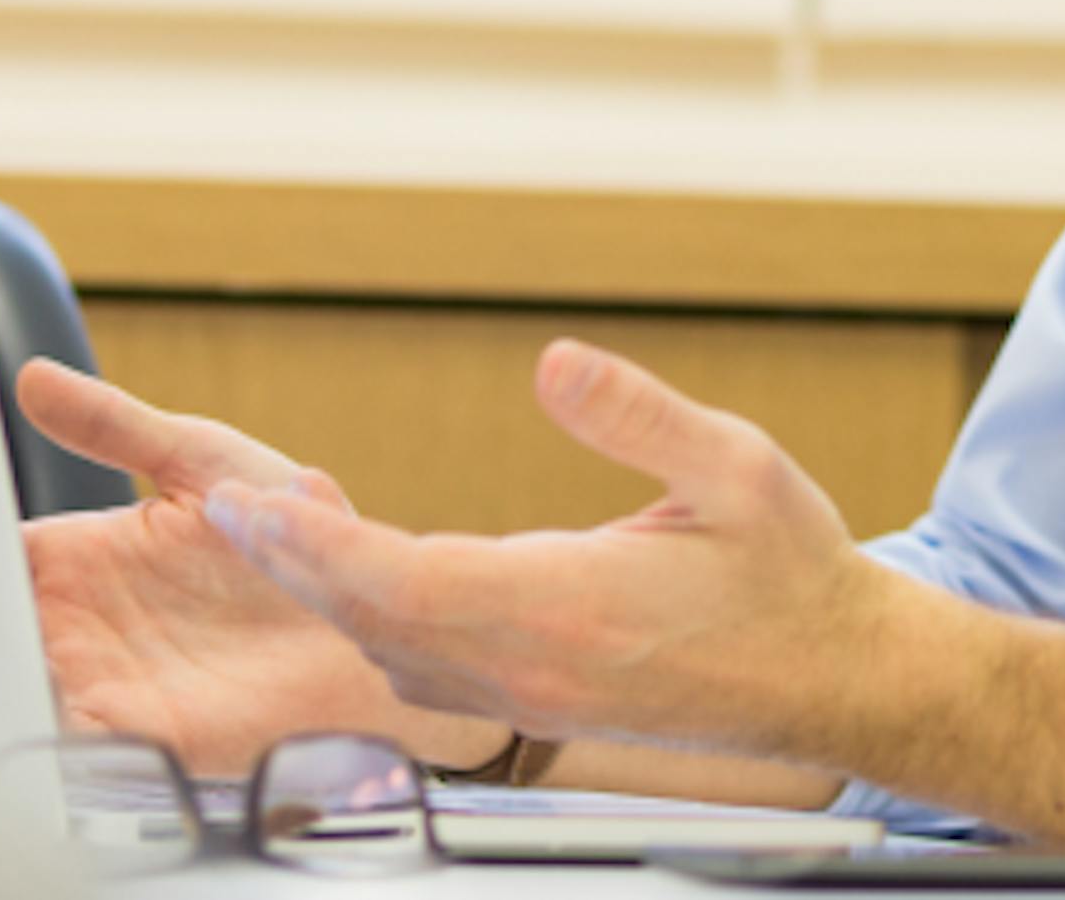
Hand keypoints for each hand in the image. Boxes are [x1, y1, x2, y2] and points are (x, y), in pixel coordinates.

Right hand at [12, 360, 509, 776]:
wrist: (376, 621)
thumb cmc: (298, 541)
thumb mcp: (202, 460)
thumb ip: (116, 426)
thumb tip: (35, 379)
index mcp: (85, 556)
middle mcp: (81, 624)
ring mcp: (103, 680)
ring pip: (4, 683)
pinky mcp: (137, 734)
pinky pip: (58, 741)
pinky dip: (21, 726)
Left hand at [197, 339, 896, 765]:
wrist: (839, 681)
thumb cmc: (794, 575)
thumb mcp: (738, 466)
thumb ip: (637, 413)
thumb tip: (553, 361)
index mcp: (571, 607)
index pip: (406, 580)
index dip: (315, 547)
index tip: (250, 506)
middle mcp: (536, 665)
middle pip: (375, 621)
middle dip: (293, 565)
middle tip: (225, 509)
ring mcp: (536, 694)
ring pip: (393, 651)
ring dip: (326, 593)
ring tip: (270, 530)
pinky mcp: (544, 702)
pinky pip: (431, 669)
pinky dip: (377, 621)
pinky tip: (361, 580)